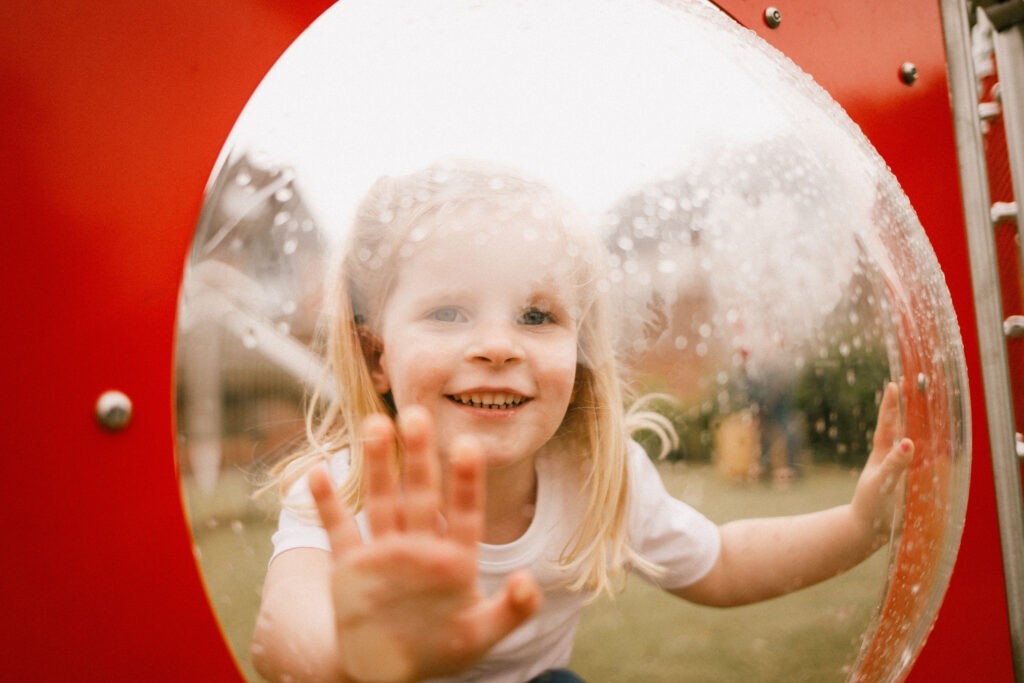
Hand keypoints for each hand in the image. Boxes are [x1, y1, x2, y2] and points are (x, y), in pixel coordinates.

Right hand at [309, 407, 541, 682]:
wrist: (388, 670)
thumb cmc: (440, 649)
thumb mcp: (480, 636)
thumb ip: (512, 611)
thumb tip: (528, 581)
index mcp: (454, 559)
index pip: (465, 513)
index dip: (466, 482)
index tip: (469, 445)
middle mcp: (420, 546)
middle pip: (420, 494)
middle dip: (419, 456)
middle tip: (418, 413)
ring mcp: (384, 553)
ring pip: (381, 500)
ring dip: (377, 464)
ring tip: (376, 424)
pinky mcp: (351, 568)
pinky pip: (339, 530)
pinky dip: (327, 505)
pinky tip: (318, 473)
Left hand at [850, 382, 913, 546]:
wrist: (866, 530)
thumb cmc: (871, 506)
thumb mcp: (883, 483)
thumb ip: (895, 463)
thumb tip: (907, 441)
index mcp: (881, 454)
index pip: (887, 424)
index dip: (890, 405)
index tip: (892, 384)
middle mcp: (889, 458)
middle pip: (896, 426)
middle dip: (901, 406)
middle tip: (904, 383)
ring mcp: (896, 469)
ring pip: (906, 440)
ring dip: (911, 422)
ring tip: (916, 404)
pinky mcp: (904, 481)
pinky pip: (915, 459)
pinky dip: (922, 447)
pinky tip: (929, 441)